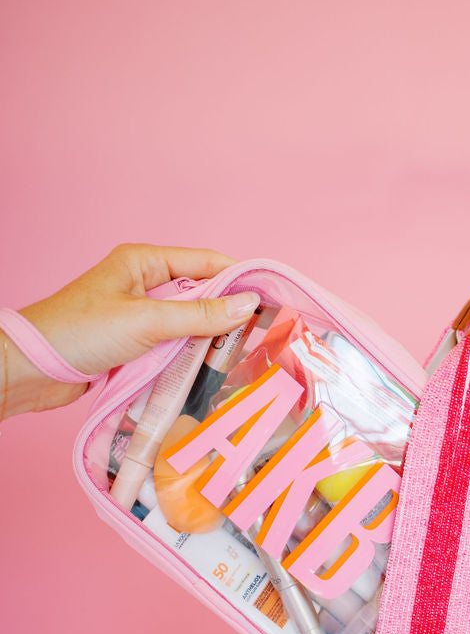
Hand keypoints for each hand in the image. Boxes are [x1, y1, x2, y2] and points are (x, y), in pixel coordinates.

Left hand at [9, 243, 256, 413]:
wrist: (32, 369)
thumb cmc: (80, 332)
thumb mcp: (147, 321)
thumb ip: (200, 315)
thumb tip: (248, 305)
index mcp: (145, 262)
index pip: (206, 262)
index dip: (240, 278)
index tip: (272, 297)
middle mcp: (144, 285)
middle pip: (202, 295)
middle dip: (229, 313)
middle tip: (263, 334)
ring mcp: (140, 316)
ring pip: (190, 324)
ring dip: (210, 340)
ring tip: (243, 356)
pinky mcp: (135, 345)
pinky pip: (174, 347)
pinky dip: (191, 358)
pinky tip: (211, 371)